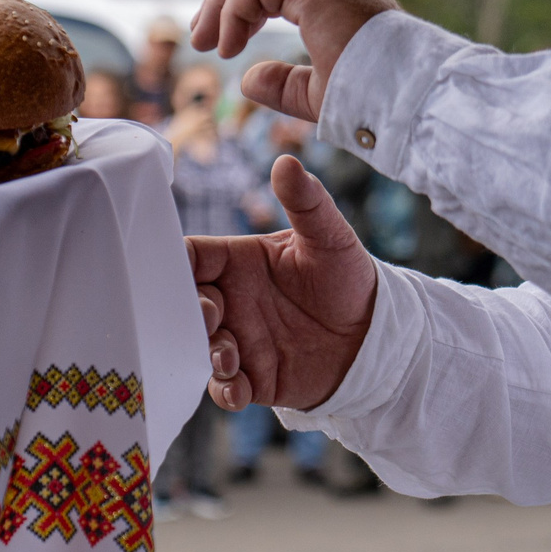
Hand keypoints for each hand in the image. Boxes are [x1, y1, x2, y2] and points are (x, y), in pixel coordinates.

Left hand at [191, 0, 397, 121]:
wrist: (408, 98)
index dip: (242, 4)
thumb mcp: (319, 94)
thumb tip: (247, 79)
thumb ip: (285, 85)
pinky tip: (228, 45)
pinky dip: (236, 9)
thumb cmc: (375, 100)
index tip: (222, 44)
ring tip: (206, 40)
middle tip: (201, 36)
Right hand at [191, 155, 377, 410]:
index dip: (175, 265)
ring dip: (205, 353)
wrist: (377, 333)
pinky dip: (225, 390)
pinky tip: (241, 388)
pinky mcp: (255, 378)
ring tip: (229, 357)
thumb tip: (286, 161)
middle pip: (184, 305)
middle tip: (212, 315)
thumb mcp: (331, 236)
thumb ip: (307, 202)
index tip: (173, 273)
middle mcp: (231, 301)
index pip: (190, 258)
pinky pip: (225, 389)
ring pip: (198, 348)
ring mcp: (239, 341)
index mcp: (239, 262)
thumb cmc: (349, 277)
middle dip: (188, 311)